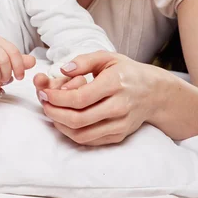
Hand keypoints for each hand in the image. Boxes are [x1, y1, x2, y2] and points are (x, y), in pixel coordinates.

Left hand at [33, 51, 155, 145]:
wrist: (153, 93)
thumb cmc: (126, 72)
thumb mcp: (107, 57)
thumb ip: (83, 61)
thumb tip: (63, 70)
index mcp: (115, 84)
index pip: (81, 98)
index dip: (58, 98)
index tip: (44, 92)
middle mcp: (119, 106)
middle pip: (78, 119)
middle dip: (54, 113)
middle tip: (43, 103)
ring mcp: (120, 124)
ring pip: (82, 134)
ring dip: (60, 125)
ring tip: (51, 112)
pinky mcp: (119, 136)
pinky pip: (90, 140)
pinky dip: (72, 133)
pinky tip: (64, 120)